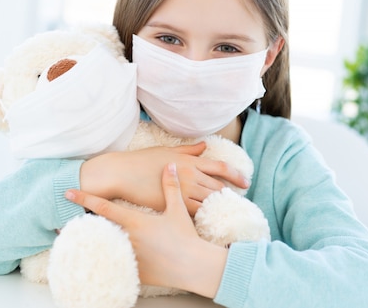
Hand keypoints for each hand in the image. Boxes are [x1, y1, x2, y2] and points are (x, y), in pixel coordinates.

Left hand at [66, 163, 227, 297]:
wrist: (193, 267)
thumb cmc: (184, 237)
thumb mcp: (176, 210)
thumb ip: (170, 187)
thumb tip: (169, 165)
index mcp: (134, 221)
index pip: (103, 208)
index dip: (85, 199)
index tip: (69, 193)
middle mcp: (127, 238)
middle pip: (97, 228)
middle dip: (81, 225)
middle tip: (62, 223)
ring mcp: (128, 256)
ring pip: (103, 247)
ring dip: (91, 243)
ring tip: (74, 243)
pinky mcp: (134, 271)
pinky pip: (114, 265)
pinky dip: (105, 261)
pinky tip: (95, 262)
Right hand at [80, 142, 247, 214]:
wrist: (121, 173)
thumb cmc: (141, 161)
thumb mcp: (167, 151)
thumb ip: (189, 150)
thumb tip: (205, 146)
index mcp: (190, 161)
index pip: (220, 168)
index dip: (236, 175)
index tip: (246, 183)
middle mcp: (190, 175)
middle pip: (218, 187)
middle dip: (231, 195)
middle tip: (240, 203)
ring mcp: (182, 191)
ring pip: (209, 202)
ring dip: (220, 208)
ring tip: (228, 214)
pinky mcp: (172, 205)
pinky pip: (194, 213)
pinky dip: (204, 216)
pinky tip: (208, 221)